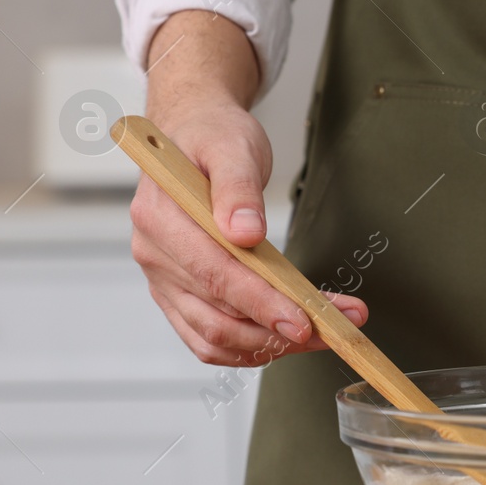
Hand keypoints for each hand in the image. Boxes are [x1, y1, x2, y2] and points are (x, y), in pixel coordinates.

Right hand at [133, 11, 366, 365]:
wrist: (195, 136)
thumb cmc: (214, 138)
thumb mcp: (233, 146)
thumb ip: (239, 187)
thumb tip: (245, 232)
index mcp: (160, 217)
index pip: (214, 273)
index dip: (260, 302)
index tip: (304, 320)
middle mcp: (153, 254)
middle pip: (217, 314)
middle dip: (277, 329)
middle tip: (332, 328)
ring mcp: (163, 279)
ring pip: (213, 337)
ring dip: (268, 345)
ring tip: (321, 334)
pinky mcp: (177, 295)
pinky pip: (207, 339)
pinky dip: (247, 348)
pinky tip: (285, 339)